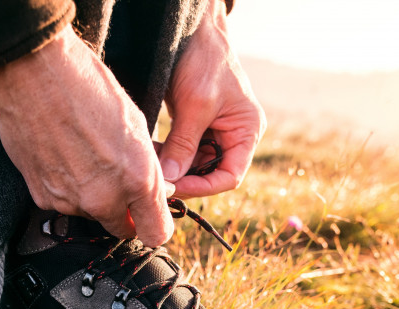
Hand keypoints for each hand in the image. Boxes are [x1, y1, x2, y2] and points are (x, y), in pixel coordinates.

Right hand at [0, 26, 174, 246]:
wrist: (33, 73)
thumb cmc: (88, 87)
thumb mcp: (136, 123)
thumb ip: (148, 166)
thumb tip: (157, 189)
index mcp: (137, 179)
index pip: (156, 233)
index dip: (155, 224)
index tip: (151, 215)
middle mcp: (104, 199)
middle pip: (122, 229)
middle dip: (125, 213)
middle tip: (118, 180)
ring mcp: (70, 201)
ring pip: (90, 214)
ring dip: (93, 196)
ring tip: (84, 155)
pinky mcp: (41, 197)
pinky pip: (62, 203)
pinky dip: (66, 188)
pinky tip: (62, 155)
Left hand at [159, 0, 265, 197]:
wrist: (192, 31)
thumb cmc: (204, 60)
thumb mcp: (196, 104)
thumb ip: (184, 143)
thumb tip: (170, 179)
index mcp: (247, 132)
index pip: (230, 176)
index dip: (204, 187)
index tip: (176, 187)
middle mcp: (234, 136)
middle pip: (210, 173)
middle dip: (185, 178)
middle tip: (158, 182)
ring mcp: (214, 132)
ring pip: (194, 165)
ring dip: (173, 168)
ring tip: (151, 166)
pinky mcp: (195, 126)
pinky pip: (183, 151)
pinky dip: (168, 155)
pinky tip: (151, 153)